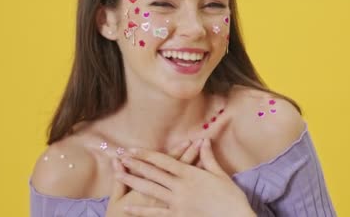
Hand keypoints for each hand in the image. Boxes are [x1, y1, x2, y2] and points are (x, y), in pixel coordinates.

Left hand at [116, 139, 255, 216]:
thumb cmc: (230, 198)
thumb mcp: (220, 175)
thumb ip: (208, 158)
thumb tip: (204, 140)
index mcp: (190, 174)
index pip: (163, 161)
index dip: (146, 154)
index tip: (133, 149)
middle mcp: (181, 187)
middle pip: (153, 173)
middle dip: (135, 165)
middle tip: (119, 158)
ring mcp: (177, 203)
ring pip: (150, 191)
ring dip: (133, 182)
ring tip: (119, 175)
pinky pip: (155, 213)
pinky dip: (141, 211)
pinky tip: (127, 208)